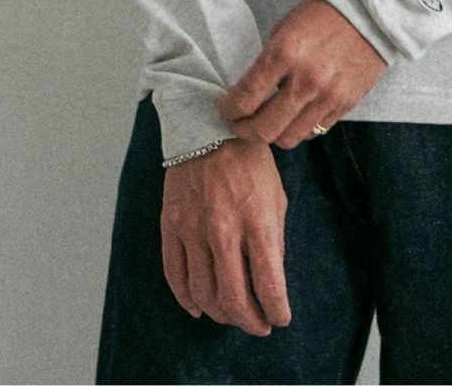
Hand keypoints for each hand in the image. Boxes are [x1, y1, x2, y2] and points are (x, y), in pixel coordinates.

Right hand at [162, 138, 290, 336]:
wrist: (208, 126)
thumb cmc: (249, 160)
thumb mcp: (276, 195)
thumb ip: (274, 239)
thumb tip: (271, 279)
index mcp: (258, 221)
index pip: (269, 285)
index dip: (277, 311)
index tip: (281, 318)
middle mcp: (224, 230)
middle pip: (233, 298)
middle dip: (250, 321)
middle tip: (259, 325)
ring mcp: (193, 229)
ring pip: (203, 293)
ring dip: (220, 314)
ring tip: (233, 315)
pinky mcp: (171, 226)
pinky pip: (175, 275)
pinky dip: (186, 299)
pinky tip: (199, 307)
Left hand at [217, 0, 388, 148]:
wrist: (367, 8)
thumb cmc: (320, 14)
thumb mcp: (283, 30)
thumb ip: (267, 65)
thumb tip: (251, 94)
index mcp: (284, 53)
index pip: (245, 99)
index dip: (228, 110)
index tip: (225, 109)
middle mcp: (306, 80)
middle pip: (265, 130)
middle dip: (245, 131)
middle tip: (239, 124)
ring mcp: (329, 95)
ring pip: (291, 137)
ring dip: (274, 134)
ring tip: (268, 122)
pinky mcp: (347, 103)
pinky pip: (316, 130)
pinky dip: (301, 128)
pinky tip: (296, 115)